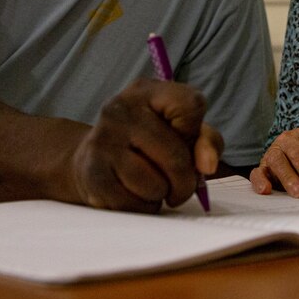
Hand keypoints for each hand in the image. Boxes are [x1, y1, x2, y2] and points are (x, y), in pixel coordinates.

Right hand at [70, 78, 222, 212]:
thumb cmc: (147, 143)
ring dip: (162, 195)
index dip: (196, 131)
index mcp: (146, 91)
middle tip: (180, 186)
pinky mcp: (91, 173)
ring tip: (154, 187)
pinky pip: (132, 204)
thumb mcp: (180, 130)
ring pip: (154, 184)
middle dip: (185, 181)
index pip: (190, 104)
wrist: (92, 157)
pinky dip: (141, 207)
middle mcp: (120, 110)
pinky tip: (135, 195)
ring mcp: (103, 140)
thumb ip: (205, 141)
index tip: (186, 140)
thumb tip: (207, 164)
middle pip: (175, 155)